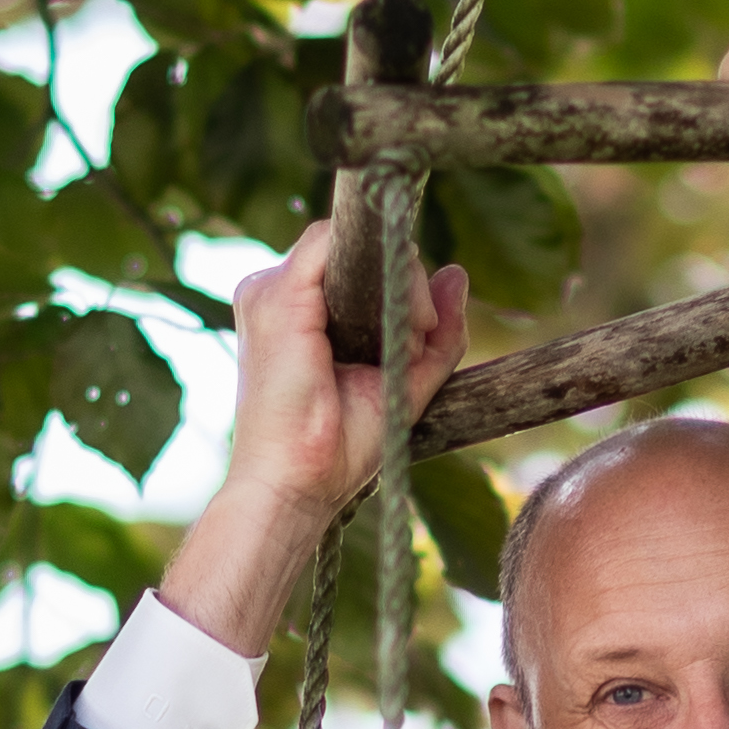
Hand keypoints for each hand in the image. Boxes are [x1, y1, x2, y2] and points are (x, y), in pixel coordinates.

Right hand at [160, 213, 470, 662]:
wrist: (298, 486)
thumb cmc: (340, 447)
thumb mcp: (405, 378)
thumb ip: (436, 330)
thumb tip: (457, 272)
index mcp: (298, 313)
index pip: (354, 264)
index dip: (398, 281)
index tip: (425, 325)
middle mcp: (277, 294)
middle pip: (356, 251)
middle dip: (405, 281)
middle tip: (426, 329)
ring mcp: (270, 290)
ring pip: (351, 243)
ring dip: (402, 278)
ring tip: (420, 329)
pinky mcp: (277, 294)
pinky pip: (337, 243)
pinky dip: (385, 271)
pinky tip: (409, 319)